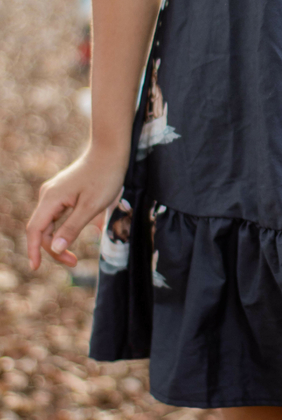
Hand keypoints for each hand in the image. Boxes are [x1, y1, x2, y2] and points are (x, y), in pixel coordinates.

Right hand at [26, 145, 128, 270]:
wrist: (111, 150)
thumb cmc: (104, 176)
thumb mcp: (91, 206)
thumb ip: (72, 228)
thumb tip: (54, 249)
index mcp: (51, 198)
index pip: (34, 230)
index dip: (33, 250)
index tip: (35, 269)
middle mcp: (48, 195)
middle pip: (42, 229)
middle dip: (53, 249)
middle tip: (74, 262)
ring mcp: (55, 193)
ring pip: (50, 224)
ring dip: (58, 241)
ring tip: (74, 256)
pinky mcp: (63, 193)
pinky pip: (58, 216)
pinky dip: (63, 230)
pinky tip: (75, 236)